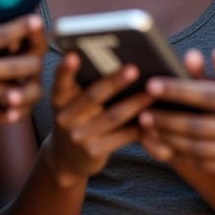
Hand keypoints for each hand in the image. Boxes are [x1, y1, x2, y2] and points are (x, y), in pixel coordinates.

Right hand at [43, 52, 153, 187]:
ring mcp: (79, 137)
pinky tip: (155, 117)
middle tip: (133, 68)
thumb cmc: (77, 118)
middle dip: (115, 81)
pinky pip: (122, 136)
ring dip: (136, 103)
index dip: (65, 69)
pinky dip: (140, 126)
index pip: (61, 81)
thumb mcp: (71, 103)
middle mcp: (65, 118)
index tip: (73, 55)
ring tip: (153, 92)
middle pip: (93, 96)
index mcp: (59, 99)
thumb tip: (117, 60)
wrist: (67, 159)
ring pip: (113, 116)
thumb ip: (83, 85)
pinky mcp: (94, 152)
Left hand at [139, 47, 214, 182]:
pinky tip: (168, 145)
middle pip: (198, 126)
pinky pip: (208, 165)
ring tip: (149, 126)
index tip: (154, 83)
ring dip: (169, 138)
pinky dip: (184, 156)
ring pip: (199, 149)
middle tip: (142, 109)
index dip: (178, 90)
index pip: (209, 95)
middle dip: (166, 117)